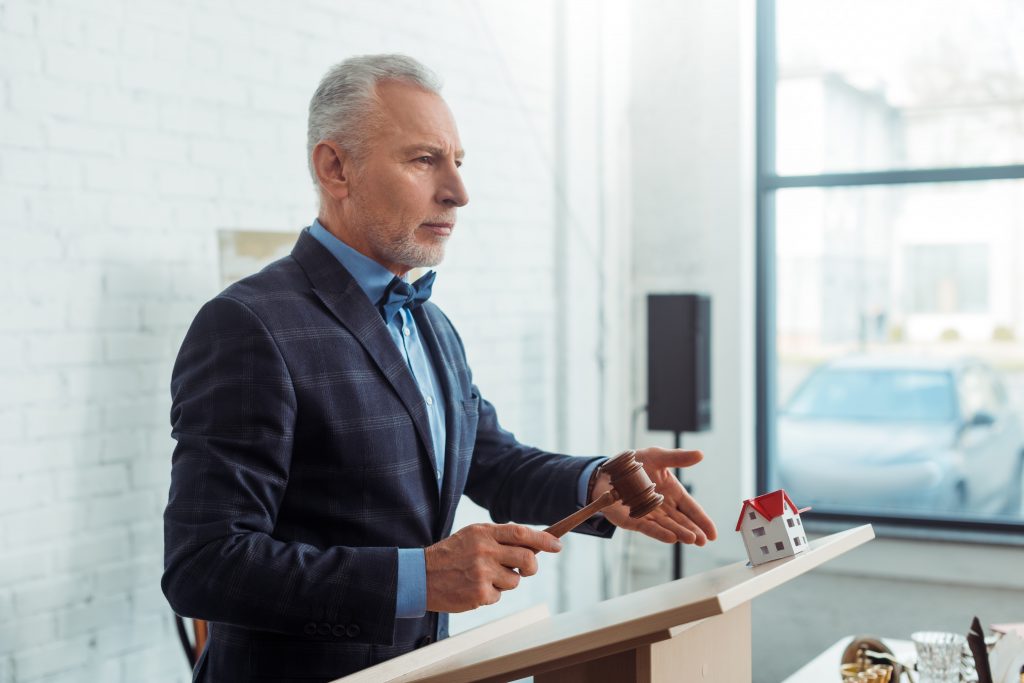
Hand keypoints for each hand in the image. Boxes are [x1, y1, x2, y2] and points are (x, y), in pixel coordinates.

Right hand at [424, 523, 561, 612]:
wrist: (420, 576)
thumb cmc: (450, 555)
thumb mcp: (472, 536)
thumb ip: (499, 538)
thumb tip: (532, 545)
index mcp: (484, 533)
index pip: (522, 533)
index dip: (543, 540)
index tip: (557, 545)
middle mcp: (485, 551)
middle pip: (527, 560)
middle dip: (532, 567)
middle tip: (527, 569)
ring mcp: (482, 573)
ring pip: (515, 581)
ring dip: (506, 581)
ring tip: (484, 577)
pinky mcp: (479, 594)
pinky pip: (499, 596)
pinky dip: (491, 594)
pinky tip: (473, 588)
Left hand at [593, 447, 717, 545]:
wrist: (607, 470)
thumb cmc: (635, 463)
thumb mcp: (657, 456)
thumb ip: (678, 458)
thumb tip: (700, 454)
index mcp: (672, 492)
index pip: (690, 508)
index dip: (702, 521)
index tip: (713, 534)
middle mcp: (662, 507)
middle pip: (681, 521)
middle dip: (693, 530)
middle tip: (703, 540)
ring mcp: (648, 514)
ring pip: (667, 526)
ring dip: (679, 533)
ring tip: (692, 539)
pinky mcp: (632, 520)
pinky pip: (648, 527)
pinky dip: (659, 533)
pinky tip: (672, 538)